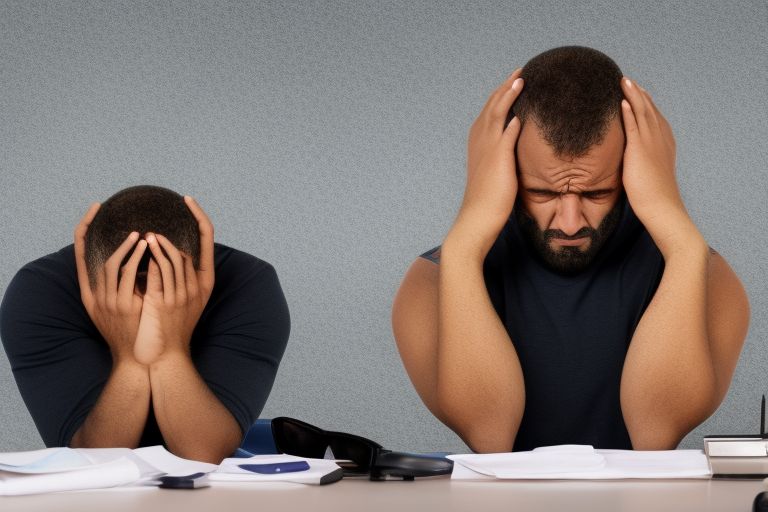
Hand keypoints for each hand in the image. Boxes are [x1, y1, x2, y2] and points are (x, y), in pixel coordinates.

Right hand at [74, 204, 147, 361]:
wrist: (136, 360)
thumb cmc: (129, 333)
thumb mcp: (114, 310)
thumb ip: (116, 286)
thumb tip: (127, 262)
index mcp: (90, 293)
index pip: (79, 255)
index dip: (84, 230)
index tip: (93, 210)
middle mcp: (95, 295)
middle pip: (92, 256)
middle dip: (102, 232)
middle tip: (116, 216)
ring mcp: (108, 301)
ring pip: (111, 265)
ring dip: (125, 247)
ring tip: (139, 235)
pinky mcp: (123, 306)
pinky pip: (127, 277)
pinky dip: (135, 260)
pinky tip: (146, 249)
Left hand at [133, 197, 214, 364]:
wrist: (168, 354)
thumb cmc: (175, 326)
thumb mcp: (188, 300)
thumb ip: (184, 276)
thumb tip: (175, 252)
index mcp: (206, 280)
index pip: (209, 238)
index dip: (200, 215)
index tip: (189, 199)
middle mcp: (197, 285)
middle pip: (184, 249)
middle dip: (168, 235)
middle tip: (152, 226)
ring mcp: (183, 293)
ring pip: (171, 257)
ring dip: (157, 244)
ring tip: (145, 236)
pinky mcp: (166, 301)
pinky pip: (158, 272)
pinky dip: (150, 259)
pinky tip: (140, 251)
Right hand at [450, 69, 523, 254]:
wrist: (477, 221)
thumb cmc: (488, 204)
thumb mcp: (496, 175)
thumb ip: (505, 159)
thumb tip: (517, 151)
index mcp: (478, 144)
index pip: (489, 113)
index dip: (501, 97)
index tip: (513, 83)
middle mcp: (479, 142)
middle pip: (492, 107)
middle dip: (505, 88)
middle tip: (520, 72)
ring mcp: (487, 150)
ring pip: (496, 114)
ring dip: (508, 95)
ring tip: (521, 79)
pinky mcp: (498, 159)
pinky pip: (506, 134)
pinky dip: (512, 119)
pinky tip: (523, 109)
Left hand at [620, 78, 684, 231]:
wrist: (662, 208)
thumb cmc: (653, 198)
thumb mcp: (648, 174)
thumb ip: (640, 163)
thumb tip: (630, 164)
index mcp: (664, 143)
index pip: (654, 117)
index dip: (645, 103)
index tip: (637, 91)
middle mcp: (660, 139)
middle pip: (649, 110)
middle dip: (638, 94)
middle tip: (628, 79)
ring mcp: (651, 143)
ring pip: (642, 112)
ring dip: (633, 95)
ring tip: (623, 81)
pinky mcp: (641, 150)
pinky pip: (633, 125)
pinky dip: (629, 111)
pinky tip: (622, 100)